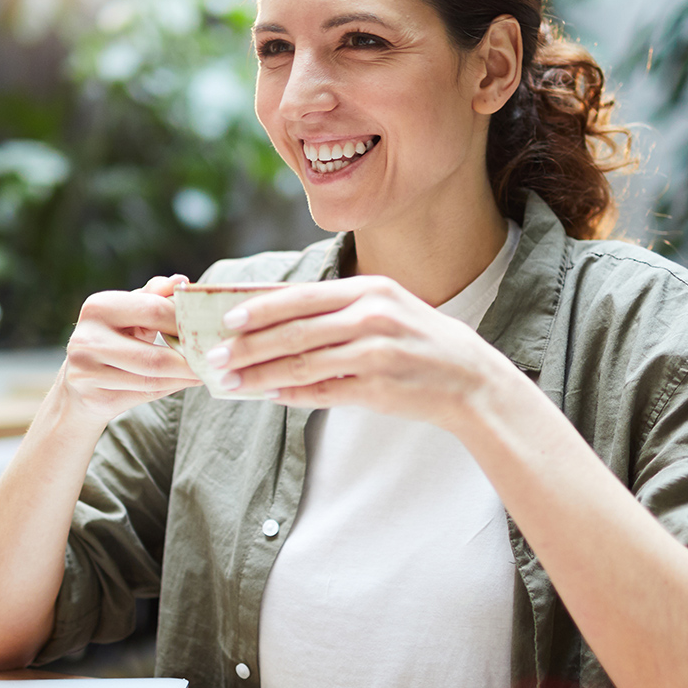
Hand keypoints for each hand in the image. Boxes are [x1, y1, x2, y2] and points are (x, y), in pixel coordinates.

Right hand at [58, 274, 201, 425]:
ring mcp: (86, 370)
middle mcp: (87, 338)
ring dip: (186, 377)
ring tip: (209, 371)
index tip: (213, 328)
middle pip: (155, 354)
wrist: (78, 387)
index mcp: (98, 307)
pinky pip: (145, 394)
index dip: (186, 321)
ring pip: (153, 379)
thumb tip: (181, 281)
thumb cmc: (114, 341)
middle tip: (218, 358)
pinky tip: (188, 382)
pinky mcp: (93, 397)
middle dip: (191, 358)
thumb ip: (155, 296)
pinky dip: (172, 388)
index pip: (154, 311)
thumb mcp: (130, 313)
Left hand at [210, 276, 520, 429]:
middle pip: (295, 330)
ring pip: (302, 363)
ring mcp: (376, 352)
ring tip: (232, 382)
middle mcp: (372, 316)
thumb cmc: (422, 341)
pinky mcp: (379, 387)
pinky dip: (292, 395)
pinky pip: (324, 391)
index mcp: (370, 290)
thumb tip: (280, 321)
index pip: (301, 296)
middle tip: (215, 357)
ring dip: (260, 374)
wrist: (472, 380)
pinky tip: (269, 397)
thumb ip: (339, 311)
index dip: (260, 308)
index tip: (227, 320)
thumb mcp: (387, 309)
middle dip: (248, 346)